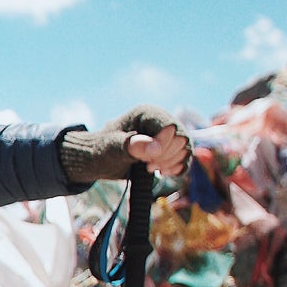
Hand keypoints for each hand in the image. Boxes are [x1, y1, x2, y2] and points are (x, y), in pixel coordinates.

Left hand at [59, 105, 190, 183]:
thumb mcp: (112, 148)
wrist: (101, 160)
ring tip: (150, 168)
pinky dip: (178, 168)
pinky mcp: (170, 148)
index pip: (170, 127)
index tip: (146, 161)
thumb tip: (154, 148)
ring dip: (171, 163)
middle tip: (146, 166)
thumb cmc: (102, 150)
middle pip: (181, 139)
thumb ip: (131, 146)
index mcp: (147, 113)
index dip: (162, 147)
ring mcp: (168, 134)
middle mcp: (161, 120)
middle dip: (166, 157)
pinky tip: (163, 172)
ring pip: (185, 148)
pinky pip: (185, 157)